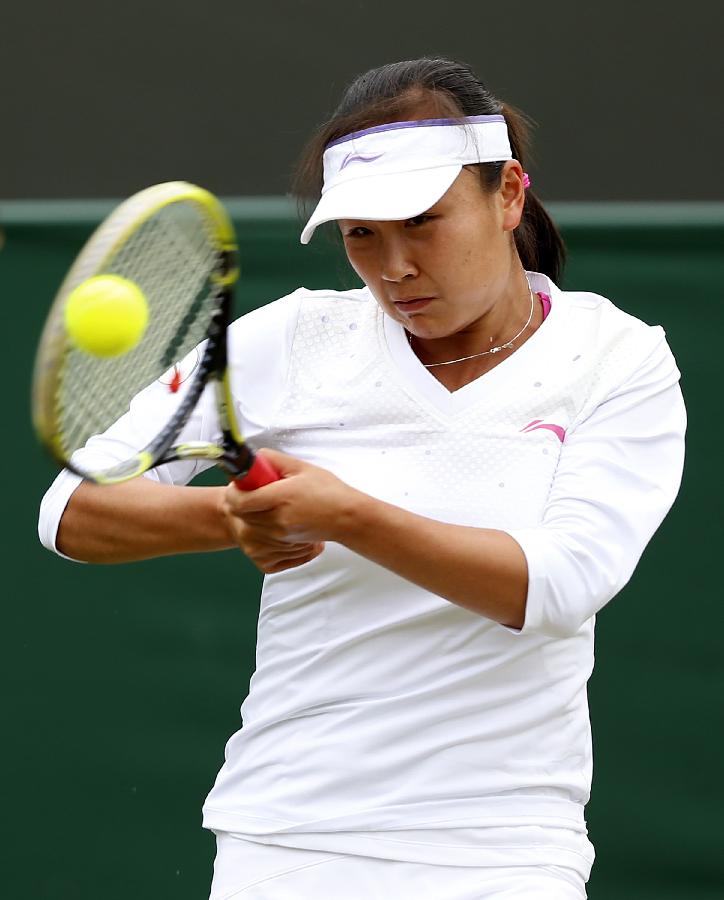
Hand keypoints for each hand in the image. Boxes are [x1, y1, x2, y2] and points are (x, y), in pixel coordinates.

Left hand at [219, 448, 356, 572]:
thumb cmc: (329, 492)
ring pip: (248, 525)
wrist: (346, 517)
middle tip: (251, 491)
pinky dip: (261, 525)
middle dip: (240, 501)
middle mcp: (277, 518)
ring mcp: (280, 533)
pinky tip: (274, 515)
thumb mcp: (301, 467)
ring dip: (250, 514)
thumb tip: (255, 457)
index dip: (233, 492)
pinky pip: (261, 535)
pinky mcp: (284, 542)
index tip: (239, 483)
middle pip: (239, 514)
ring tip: (266, 502)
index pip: (239, 500)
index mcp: (281, 496)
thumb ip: (274, 460)